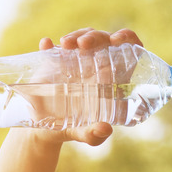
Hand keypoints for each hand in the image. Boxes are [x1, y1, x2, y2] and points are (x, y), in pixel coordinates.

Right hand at [16, 28, 143, 146]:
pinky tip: (45, 45)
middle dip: (95, 36)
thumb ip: (94, 135)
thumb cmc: (72, 129)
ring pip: (82, 37)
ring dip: (75, 36)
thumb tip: (105, 130)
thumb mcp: (84, 134)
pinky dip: (49, 45)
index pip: (127, 50)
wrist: (44, 130)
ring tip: (64, 45)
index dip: (128, 38)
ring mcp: (74, 62)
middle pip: (103, 40)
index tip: (118, 39)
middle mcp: (95, 66)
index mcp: (110, 79)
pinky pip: (53, 48)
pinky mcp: (53, 63)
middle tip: (83, 45)